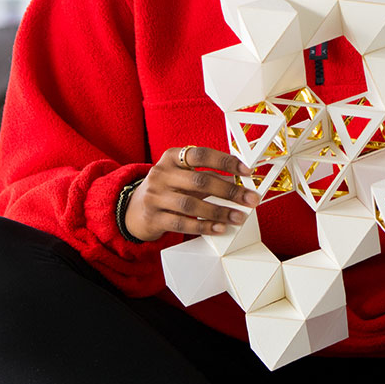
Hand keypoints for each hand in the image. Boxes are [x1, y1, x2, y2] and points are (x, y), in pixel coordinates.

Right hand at [125, 146, 260, 241]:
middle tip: (250, 199)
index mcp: (171, 157)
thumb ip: (207, 176)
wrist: (134, 210)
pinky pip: (182, 223)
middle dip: (230, 190)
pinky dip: (204, 226)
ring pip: (192, 204)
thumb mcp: (182, 176)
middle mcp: (161, 174)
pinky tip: (219, 228)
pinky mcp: (154, 218)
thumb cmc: (167, 189)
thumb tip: (239, 182)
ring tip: (238, 217)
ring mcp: (155, 196)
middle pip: (200, 181)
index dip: (226, 162)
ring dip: (219, 211)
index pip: (201, 155)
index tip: (246, 171)